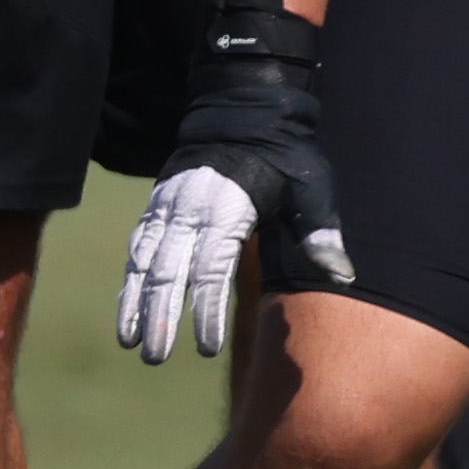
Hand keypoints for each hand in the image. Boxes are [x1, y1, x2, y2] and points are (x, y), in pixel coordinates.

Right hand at [117, 0, 352, 362]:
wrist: (244, 110)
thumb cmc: (285, 155)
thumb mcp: (311, 185)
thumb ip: (320, 231)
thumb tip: (342, 276)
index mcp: (228, 207)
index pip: (210, 269)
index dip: (207, 311)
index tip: (207, 348)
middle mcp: (189, 209)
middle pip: (168, 271)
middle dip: (161, 317)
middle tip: (156, 358)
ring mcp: (167, 208)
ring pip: (144, 263)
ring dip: (136, 305)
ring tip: (133, 346)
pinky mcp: (155, 208)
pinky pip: (137, 250)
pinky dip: (129, 283)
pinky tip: (126, 315)